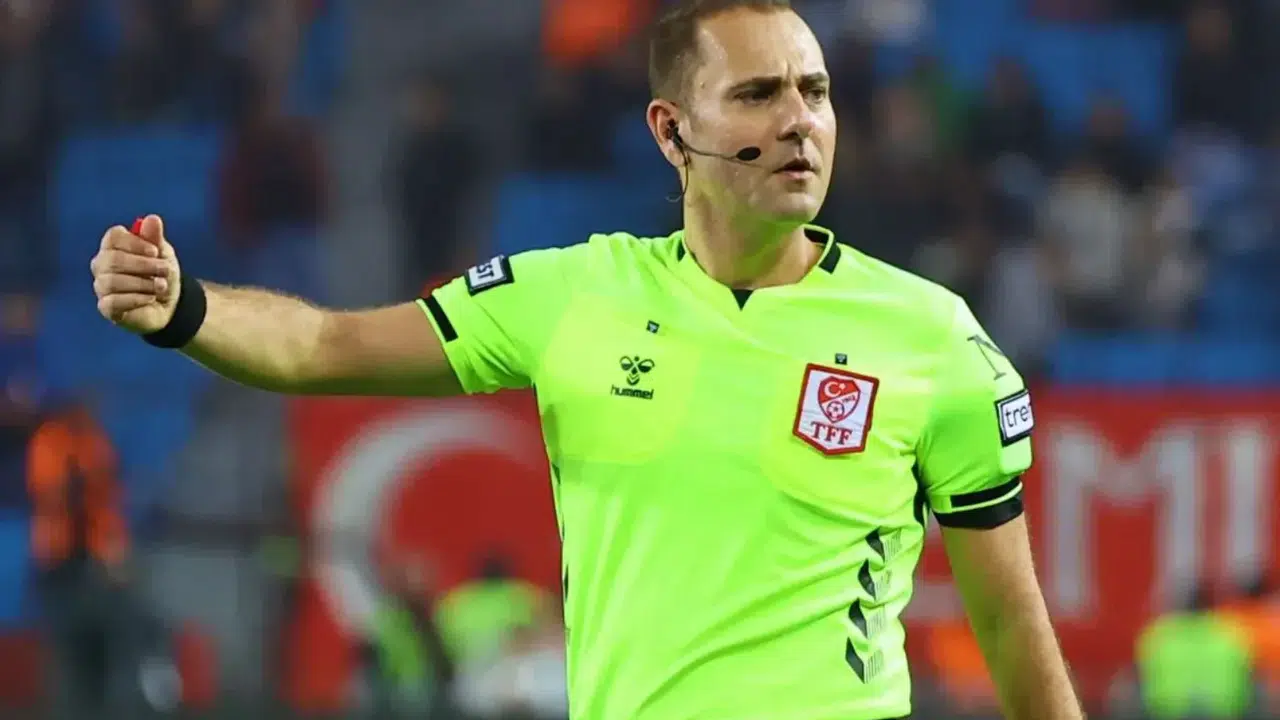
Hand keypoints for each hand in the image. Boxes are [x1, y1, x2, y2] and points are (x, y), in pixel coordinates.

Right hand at [91, 215, 179, 334]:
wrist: (169, 304)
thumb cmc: (161, 274)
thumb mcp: (163, 254)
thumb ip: (155, 238)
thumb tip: (152, 218)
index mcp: (113, 247)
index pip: (113, 237)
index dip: (134, 242)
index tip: (155, 251)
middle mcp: (102, 265)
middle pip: (113, 259)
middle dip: (144, 265)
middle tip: (165, 270)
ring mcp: (101, 286)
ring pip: (111, 282)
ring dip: (142, 284)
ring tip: (161, 286)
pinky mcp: (106, 307)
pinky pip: (112, 302)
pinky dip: (135, 299)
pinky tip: (150, 298)